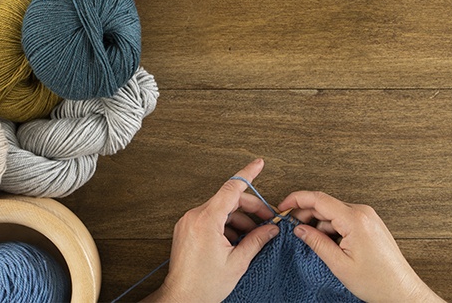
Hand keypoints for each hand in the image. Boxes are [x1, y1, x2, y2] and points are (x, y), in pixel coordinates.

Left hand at [145, 159, 278, 301]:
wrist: (181, 299)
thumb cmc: (203, 285)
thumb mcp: (237, 262)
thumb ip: (256, 240)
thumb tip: (270, 229)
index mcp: (206, 220)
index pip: (231, 187)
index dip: (248, 173)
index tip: (259, 164)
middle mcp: (194, 217)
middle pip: (229, 200)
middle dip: (251, 208)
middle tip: (268, 220)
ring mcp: (188, 222)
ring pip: (220, 210)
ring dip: (239, 218)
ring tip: (254, 235)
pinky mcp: (187, 229)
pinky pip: (210, 218)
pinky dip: (226, 225)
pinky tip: (238, 239)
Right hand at [278, 191, 443, 302]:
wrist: (401, 291)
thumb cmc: (377, 281)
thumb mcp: (339, 264)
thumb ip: (316, 242)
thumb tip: (299, 229)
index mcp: (355, 219)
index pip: (318, 199)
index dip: (296, 200)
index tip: (283, 206)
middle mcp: (362, 213)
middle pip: (325, 204)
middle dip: (305, 214)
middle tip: (291, 227)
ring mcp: (367, 217)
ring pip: (333, 213)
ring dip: (318, 224)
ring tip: (311, 242)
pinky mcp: (369, 224)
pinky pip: (343, 219)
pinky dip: (331, 228)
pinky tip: (326, 243)